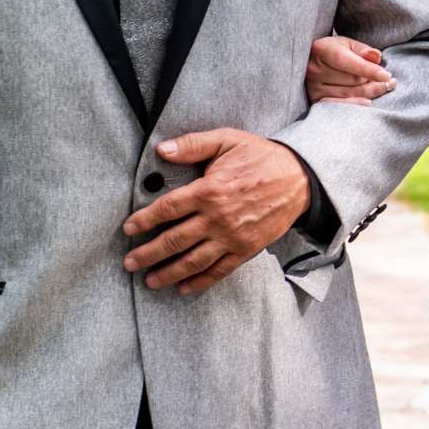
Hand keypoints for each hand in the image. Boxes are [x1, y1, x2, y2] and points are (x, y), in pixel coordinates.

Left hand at [124, 128, 310, 293]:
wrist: (299, 178)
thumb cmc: (260, 156)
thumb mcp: (227, 139)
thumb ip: (193, 144)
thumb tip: (162, 150)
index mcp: (209, 190)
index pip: (167, 209)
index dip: (144, 220)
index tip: (128, 228)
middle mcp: (217, 218)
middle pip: (174, 240)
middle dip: (148, 253)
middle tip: (129, 263)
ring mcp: (232, 237)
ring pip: (193, 261)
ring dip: (168, 272)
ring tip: (149, 281)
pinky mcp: (246, 249)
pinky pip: (219, 270)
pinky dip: (200, 282)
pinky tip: (183, 288)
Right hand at [307, 35, 393, 103]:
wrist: (310, 62)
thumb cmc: (333, 51)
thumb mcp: (346, 44)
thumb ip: (362, 50)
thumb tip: (377, 57)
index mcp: (321, 49)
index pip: (347, 61)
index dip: (369, 69)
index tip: (387, 76)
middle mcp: (313, 69)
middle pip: (351, 79)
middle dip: (374, 81)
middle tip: (391, 82)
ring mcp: (312, 87)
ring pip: (349, 93)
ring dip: (370, 92)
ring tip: (385, 88)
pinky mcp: (314, 100)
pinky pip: (339, 106)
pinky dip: (355, 105)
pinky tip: (369, 102)